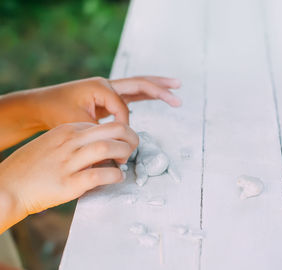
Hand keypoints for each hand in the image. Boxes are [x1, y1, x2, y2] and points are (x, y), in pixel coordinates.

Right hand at [0, 121, 137, 232]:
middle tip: (133, 147)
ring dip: (124, 153)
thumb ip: (76, 141)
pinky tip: (118, 177)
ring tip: (126, 161)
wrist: (7, 186)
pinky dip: (115, 175)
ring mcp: (68, 162)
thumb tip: (102, 145)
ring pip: (107, 148)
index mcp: (66, 131)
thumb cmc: (32, 166)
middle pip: (112, 130)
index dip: (119, 133)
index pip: (103, 125)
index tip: (124, 142)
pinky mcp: (68, 184)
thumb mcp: (53, 143)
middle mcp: (69, 142)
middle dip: (130, 136)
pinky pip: (99, 175)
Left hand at [36, 76, 180, 127]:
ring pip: (138, 85)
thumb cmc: (56, 113)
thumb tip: (116, 151)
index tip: (118, 141)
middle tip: (178, 90)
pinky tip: (156, 96)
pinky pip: (132, 94)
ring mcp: (108, 88)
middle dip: (160, 88)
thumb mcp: (78, 125)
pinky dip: (146, 94)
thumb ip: (100, 135)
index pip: (123, 107)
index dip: (124, 125)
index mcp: (100, 87)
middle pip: (140, 83)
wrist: (41, 105)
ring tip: (176, 86)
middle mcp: (106, 83)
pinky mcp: (108, 95)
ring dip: (157, 87)